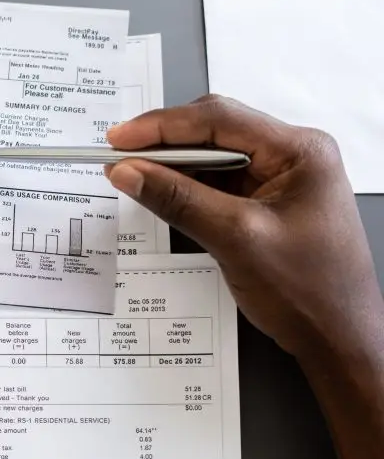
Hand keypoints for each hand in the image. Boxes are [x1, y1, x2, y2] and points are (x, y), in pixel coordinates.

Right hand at [106, 95, 382, 360]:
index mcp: (299, 150)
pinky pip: (218, 181)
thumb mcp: (235, 239)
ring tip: (132, 176)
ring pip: (213, 156)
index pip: (218, 120)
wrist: (339, 338)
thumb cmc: (308, 292)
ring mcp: (280, 178)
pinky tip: (161, 193)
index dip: (161, 126)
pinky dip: (186, 185)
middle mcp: (293, 154)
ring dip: (173, 165)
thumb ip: (178, 200)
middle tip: (119, 157)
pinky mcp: (266, 201)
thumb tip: (129, 172)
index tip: (119, 140)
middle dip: (164, 143)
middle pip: (214, 130)